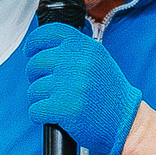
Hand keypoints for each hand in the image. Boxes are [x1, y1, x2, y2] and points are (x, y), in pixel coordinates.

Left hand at [25, 22, 143, 154]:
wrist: (125, 122)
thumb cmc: (109, 94)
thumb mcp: (97, 61)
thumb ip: (74, 51)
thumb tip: (41, 49)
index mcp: (85, 48)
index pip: (49, 33)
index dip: (34, 42)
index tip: (30, 51)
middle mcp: (78, 63)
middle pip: (35, 63)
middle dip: (36, 77)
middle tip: (48, 87)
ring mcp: (70, 85)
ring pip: (33, 89)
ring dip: (39, 99)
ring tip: (56, 103)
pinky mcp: (65, 108)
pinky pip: (35, 110)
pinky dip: (39, 115)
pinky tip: (53, 116)